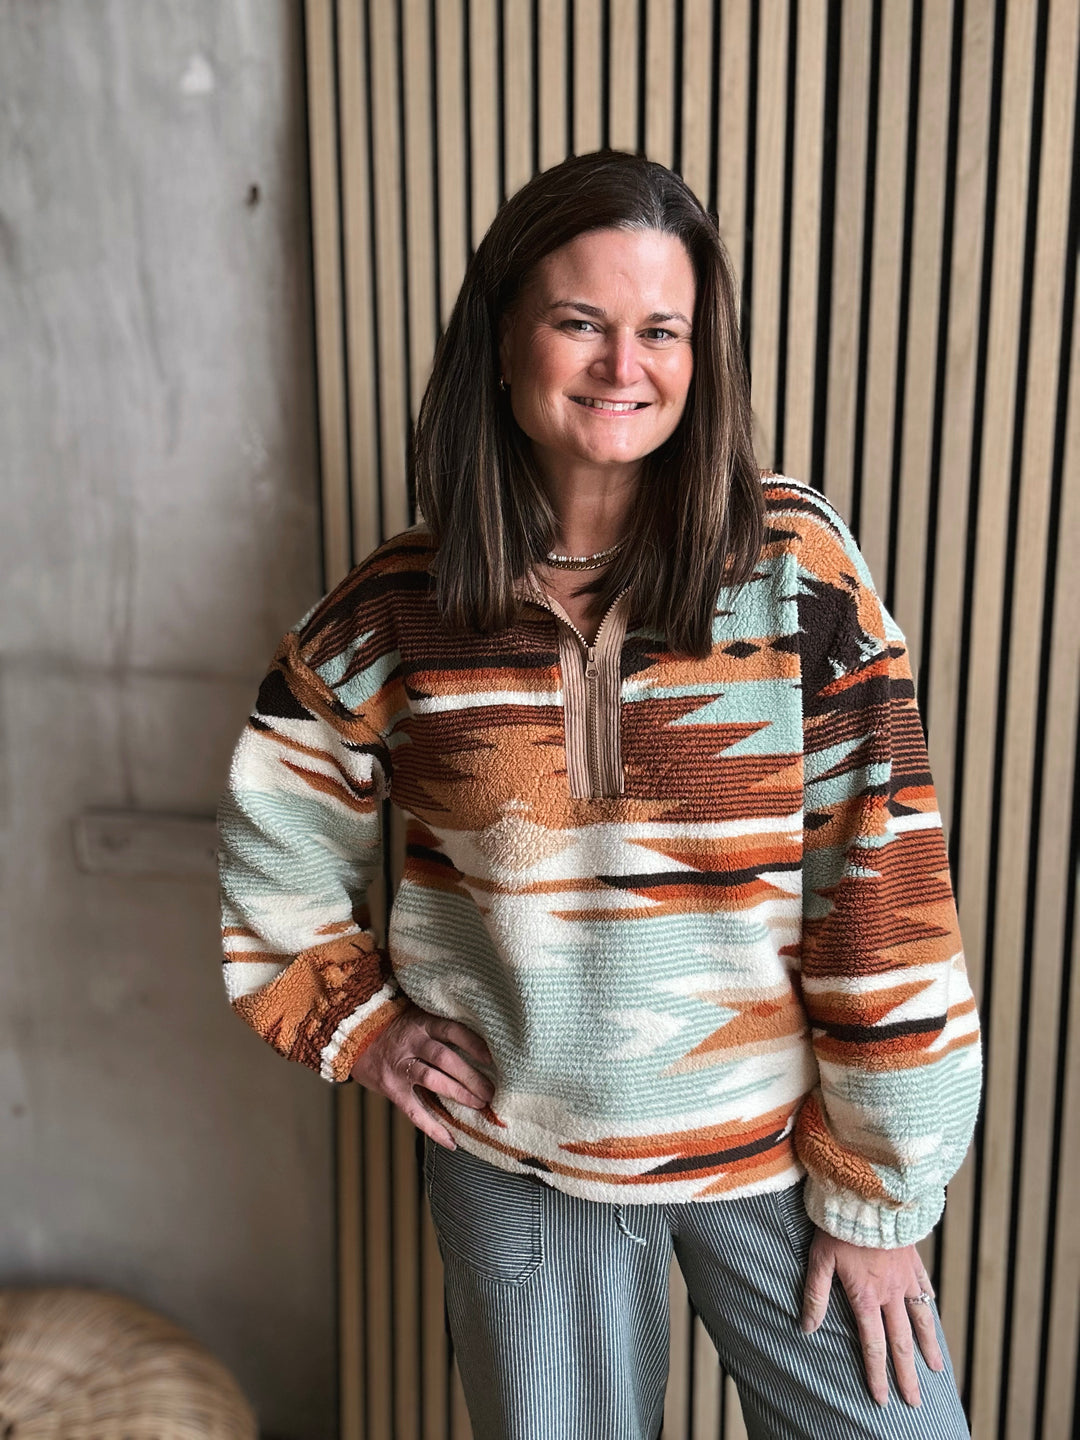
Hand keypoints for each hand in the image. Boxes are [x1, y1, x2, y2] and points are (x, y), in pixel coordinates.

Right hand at [349, 1001, 494, 1148]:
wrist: (353, 1035)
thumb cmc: (394, 1025)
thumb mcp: (416, 1015)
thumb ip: (439, 1026)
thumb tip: (481, 1037)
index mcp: (422, 1023)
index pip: (453, 1031)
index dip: (474, 1044)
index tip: (493, 1057)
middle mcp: (412, 1043)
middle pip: (445, 1058)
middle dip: (471, 1076)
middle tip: (492, 1091)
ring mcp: (400, 1067)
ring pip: (432, 1080)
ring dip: (459, 1094)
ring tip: (479, 1105)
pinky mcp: (392, 1088)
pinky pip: (414, 1111)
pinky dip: (433, 1128)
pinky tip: (451, 1142)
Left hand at [800, 1228, 943, 1406]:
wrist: (869, 1194)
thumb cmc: (839, 1225)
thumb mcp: (819, 1259)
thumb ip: (815, 1295)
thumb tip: (807, 1328)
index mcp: (867, 1296)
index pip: (873, 1345)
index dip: (877, 1374)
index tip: (881, 1399)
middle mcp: (891, 1292)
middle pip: (901, 1342)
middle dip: (907, 1375)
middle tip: (915, 1401)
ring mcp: (906, 1276)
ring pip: (921, 1318)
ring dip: (928, 1346)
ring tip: (935, 1369)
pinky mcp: (912, 1257)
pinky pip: (924, 1285)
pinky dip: (928, 1302)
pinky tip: (930, 1308)